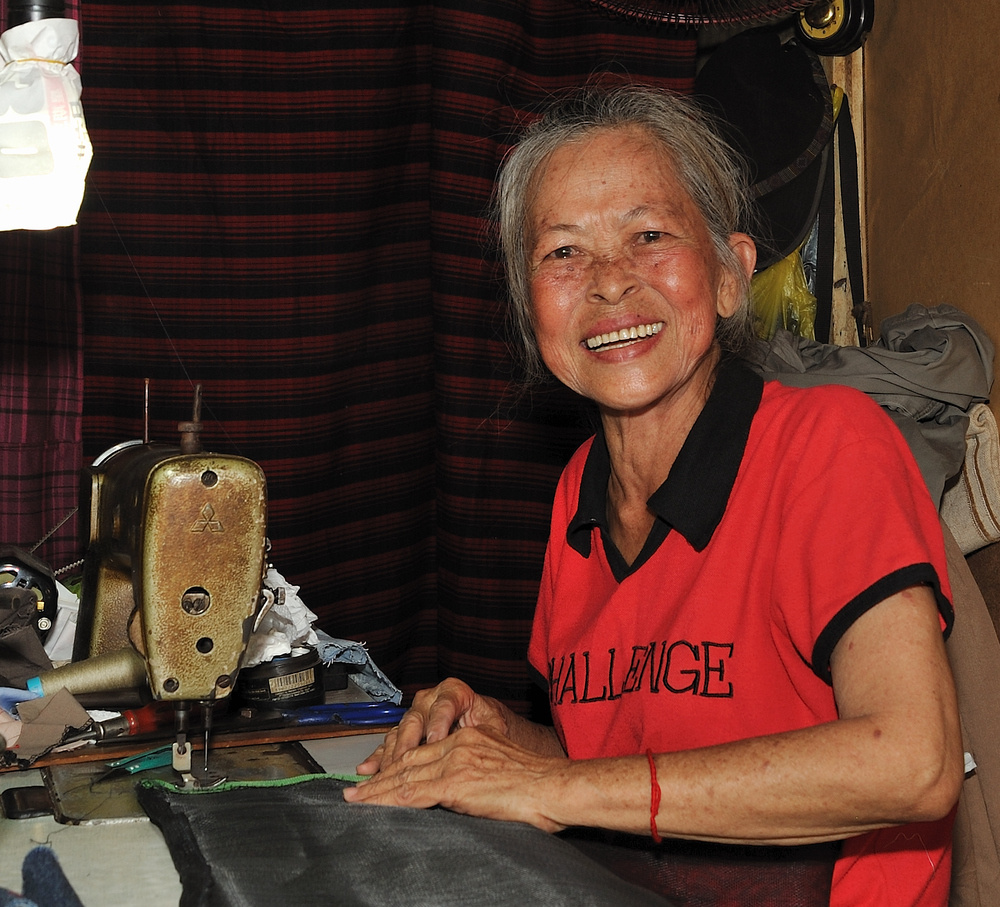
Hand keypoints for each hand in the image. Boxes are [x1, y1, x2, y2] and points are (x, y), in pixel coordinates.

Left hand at [344, 724, 567, 831]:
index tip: (379, 776)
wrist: (555, 787)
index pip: (424, 751)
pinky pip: (414, 792)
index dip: (398, 764)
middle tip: (355, 789)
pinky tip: (375, 806)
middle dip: (380, 777)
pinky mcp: (456, 781)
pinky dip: (390, 800)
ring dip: (376, 790)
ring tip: (355, 799)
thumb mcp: (499, 768)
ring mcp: (456, 761)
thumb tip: (457, 793)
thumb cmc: (537, 786)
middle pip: (409, 761)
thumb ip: (474, 772)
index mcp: (469, 737)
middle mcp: (459, 744)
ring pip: (405, 776)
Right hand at [356, 677, 507, 775]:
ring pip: (399, 734)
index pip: (443, 706)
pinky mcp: (405, 733)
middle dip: (408, 744)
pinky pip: (388, 745)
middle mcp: (430, 700)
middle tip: (404, 764)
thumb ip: (486, 732)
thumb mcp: (495, 726)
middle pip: (415, 720)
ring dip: (389, 756)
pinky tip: (367, 770)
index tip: (436, 741)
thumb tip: (482, 744)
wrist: (487, 728)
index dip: (438, 724)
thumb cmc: (493, 727)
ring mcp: (416, 716)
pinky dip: (378, 759)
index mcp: (453, 691)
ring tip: (383, 773)